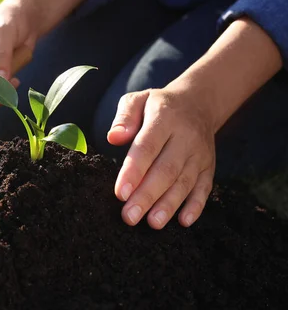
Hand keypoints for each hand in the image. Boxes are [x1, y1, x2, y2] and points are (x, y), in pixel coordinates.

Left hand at [107, 88, 215, 228]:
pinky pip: (204, 188)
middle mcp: (186, 137)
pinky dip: (196, 206)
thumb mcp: (138, 100)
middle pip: (166, 170)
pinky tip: (184, 222)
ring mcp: (199, 154)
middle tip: (129, 216)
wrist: (198, 103)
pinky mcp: (208, 167)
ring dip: (169, 205)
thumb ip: (124, 117)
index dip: (134, 171)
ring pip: (184, 182)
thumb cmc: (157, 105)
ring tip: (152, 223)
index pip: (147, 147)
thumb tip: (114, 137)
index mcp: (165, 119)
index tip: (120, 193)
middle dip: (147, 195)